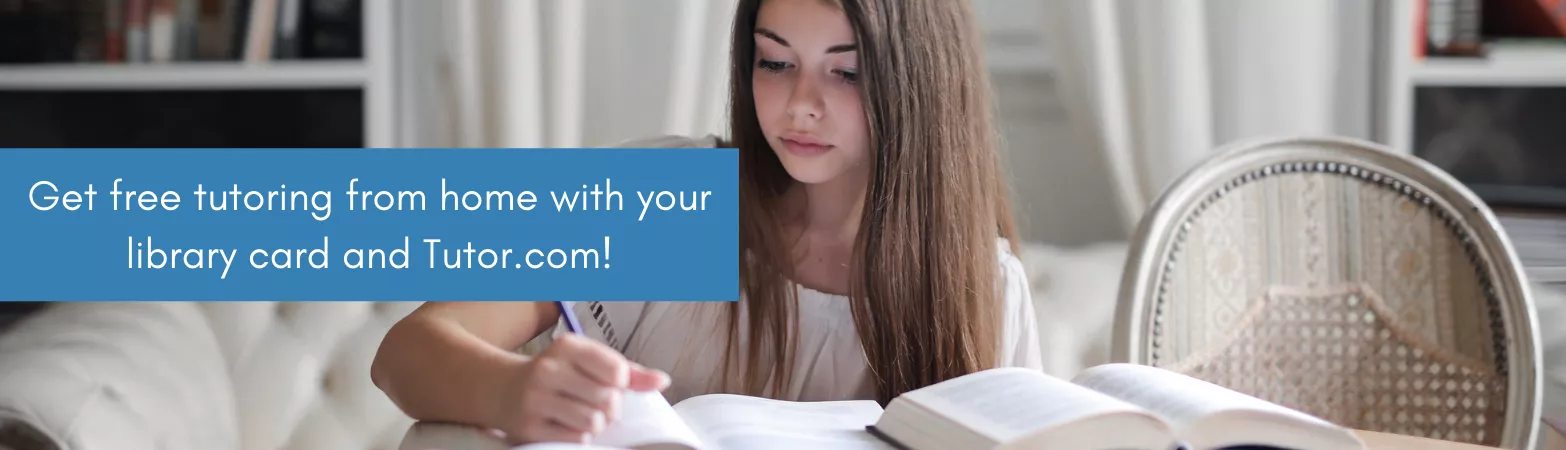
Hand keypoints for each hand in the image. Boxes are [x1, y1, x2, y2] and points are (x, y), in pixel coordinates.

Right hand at [496, 334, 670, 443]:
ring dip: (595, 424)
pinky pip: (575, 439)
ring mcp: (535, 399)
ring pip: (593, 422)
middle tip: (597, 404)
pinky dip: (578, 436)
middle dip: (610, 408)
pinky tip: (565, 425)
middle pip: (608, 400)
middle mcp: (548, 369)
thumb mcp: (588, 363)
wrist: (502, 389)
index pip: (617, 370)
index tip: (609, 383)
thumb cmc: (558, 375)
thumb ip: (629, 371)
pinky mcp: (528, 427)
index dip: (621, 383)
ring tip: (581, 415)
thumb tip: (663, 381)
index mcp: (567, 346)